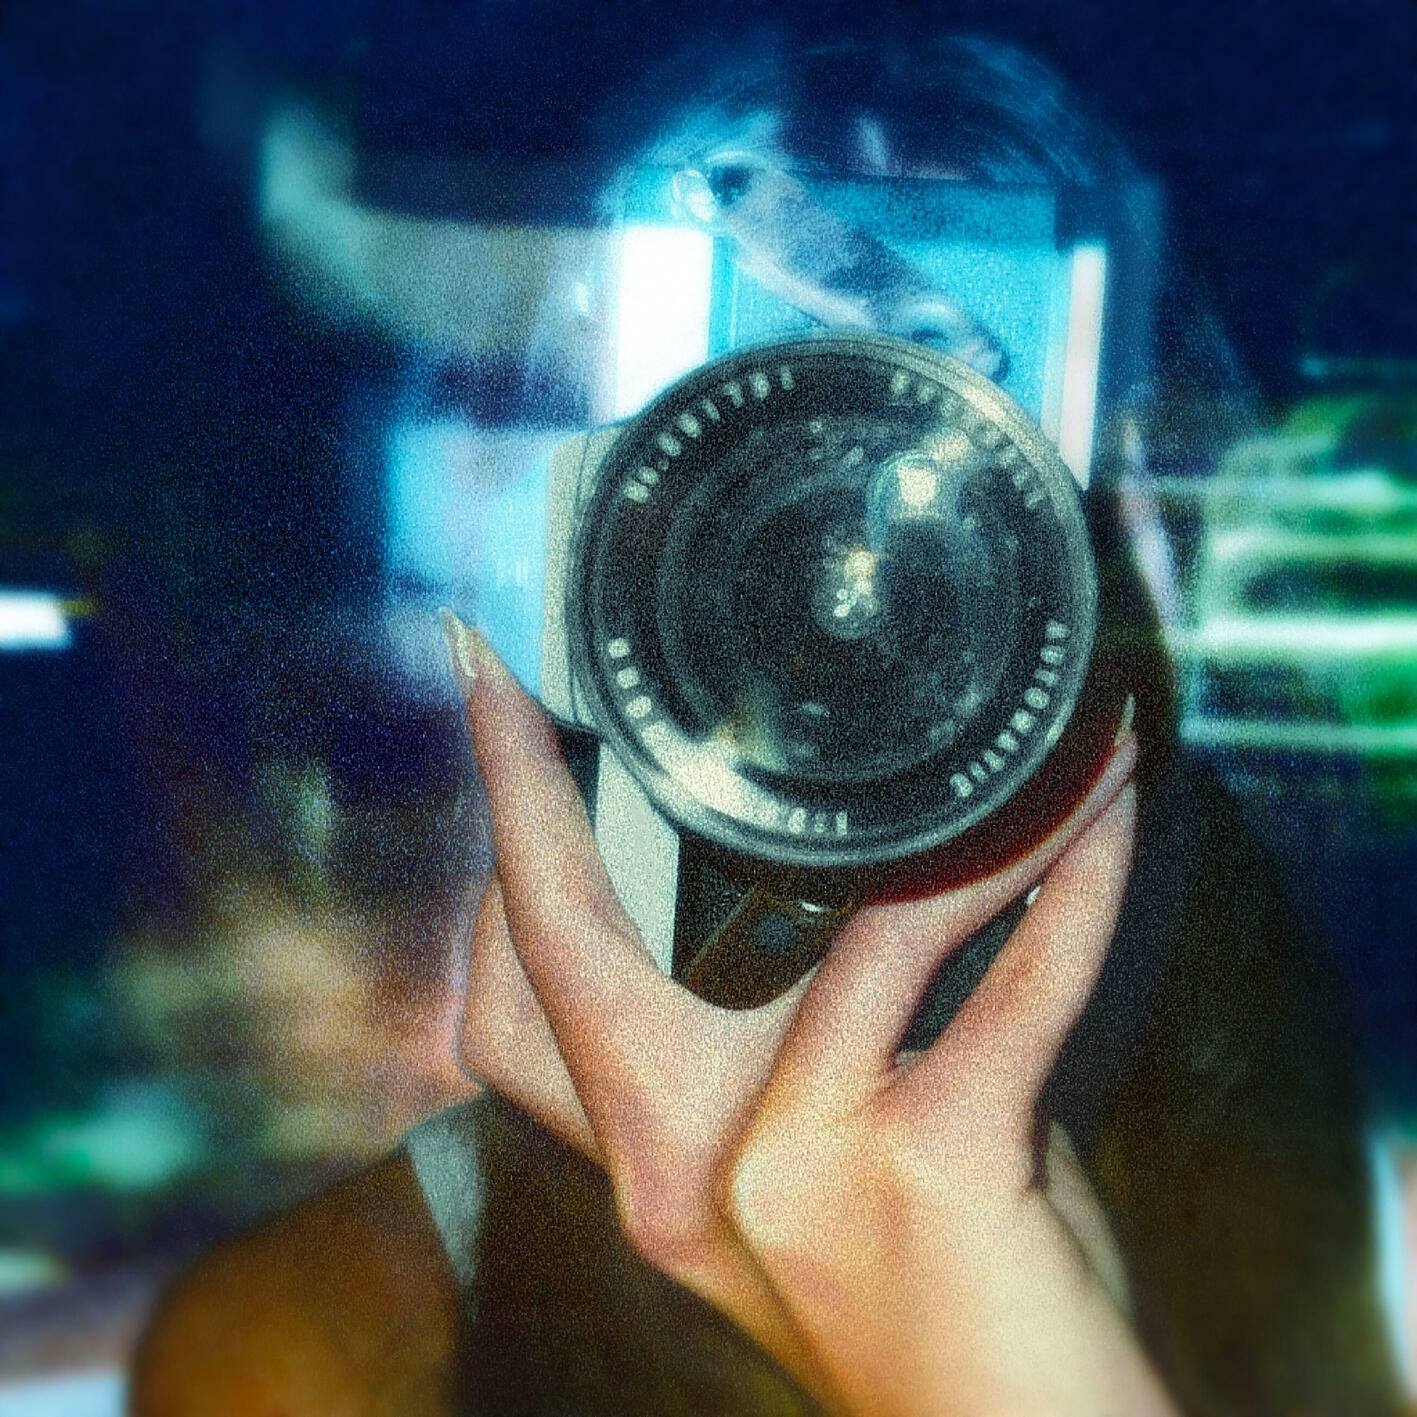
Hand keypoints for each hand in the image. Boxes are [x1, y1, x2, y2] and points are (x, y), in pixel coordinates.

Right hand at [443, 612, 1177, 1415]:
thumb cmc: (934, 1332)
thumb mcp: (811, 1196)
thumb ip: (787, 1063)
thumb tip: (834, 893)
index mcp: (650, 1177)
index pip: (508, 1010)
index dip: (487, 866)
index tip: (481, 722)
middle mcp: (680, 1175)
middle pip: (566, 946)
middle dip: (534, 795)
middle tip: (535, 679)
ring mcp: (789, 1167)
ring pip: (859, 918)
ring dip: (964, 817)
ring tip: (1013, 742)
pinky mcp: (923, 1170)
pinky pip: (1009, 978)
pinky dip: (1070, 884)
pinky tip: (1103, 820)